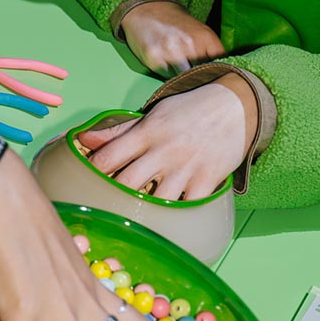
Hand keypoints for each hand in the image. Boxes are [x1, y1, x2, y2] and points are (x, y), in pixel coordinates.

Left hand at [79, 76, 255, 200]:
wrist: (235, 106)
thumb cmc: (188, 111)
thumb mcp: (154, 114)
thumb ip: (120, 131)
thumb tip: (84, 138)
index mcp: (147, 132)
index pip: (109, 156)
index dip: (94, 171)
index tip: (90, 181)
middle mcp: (164, 150)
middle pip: (127, 183)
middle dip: (114, 195)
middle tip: (110, 203)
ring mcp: (186, 168)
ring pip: (156, 199)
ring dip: (146, 207)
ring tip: (139, 211)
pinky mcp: (206, 180)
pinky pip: (186, 206)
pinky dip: (177, 213)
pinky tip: (169, 213)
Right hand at [121, 0, 224, 75]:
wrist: (150, 9)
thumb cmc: (179, 25)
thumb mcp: (203, 32)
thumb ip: (215, 52)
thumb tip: (225, 74)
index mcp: (205, 37)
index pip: (221, 66)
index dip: (219, 75)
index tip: (216, 77)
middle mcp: (189, 44)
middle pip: (201, 76)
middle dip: (200, 78)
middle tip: (196, 76)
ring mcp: (171, 51)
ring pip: (183, 79)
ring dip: (183, 79)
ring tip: (180, 68)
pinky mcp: (154, 58)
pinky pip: (166, 77)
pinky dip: (168, 75)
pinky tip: (166, 63)